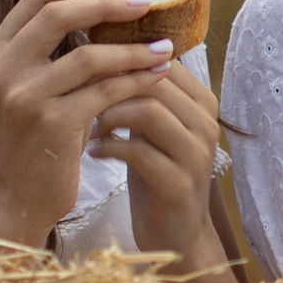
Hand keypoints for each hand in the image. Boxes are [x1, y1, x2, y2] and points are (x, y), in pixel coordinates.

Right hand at [0, 0, 185, 242]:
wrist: (16, 200)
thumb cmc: (36, 141)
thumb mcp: (34, 89)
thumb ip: (56, 51)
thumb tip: (111, 7)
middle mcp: (2, 70)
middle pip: (58, 13)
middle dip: (108, 4)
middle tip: (147, 5)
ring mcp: (24, 97)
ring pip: (88, 55)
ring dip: (134, 49)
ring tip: (166, 47)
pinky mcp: (52, 125)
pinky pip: (105, 91)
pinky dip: (137, 80)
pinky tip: (158, 76)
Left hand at [93, 60, 230, 277]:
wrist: (175, 234)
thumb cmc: (155, 172)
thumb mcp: (151, 127)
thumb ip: (140, 92)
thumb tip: (99, 48)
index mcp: (202, 101)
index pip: (162, 59)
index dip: (121, 58)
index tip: (87, 68)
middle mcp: (206, 123)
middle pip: (154, 80)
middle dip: (109, 84)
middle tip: (76, 93)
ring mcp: (196, 154)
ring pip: (149, 111)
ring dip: (108, 114)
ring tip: (86, 125)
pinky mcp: (180, 183)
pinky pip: (139, 152)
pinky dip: (109, 148)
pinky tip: (93, 152)